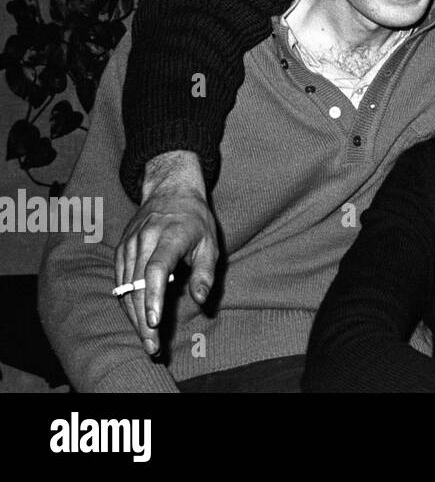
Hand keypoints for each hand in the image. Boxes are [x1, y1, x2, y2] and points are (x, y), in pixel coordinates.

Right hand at [114, 151, 218, 354]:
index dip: (154, 297)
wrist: (170, 191)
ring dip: (134, 317)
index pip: (156, 269)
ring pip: (126, 287)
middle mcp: (145, 240)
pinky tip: (138, 320)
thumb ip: (205, 272)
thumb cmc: (196, 221)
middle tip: (153, 346)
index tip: (155, 322)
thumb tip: (200, 300)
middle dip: (144, 319)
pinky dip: (128, 303)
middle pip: (139, 285)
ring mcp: (129, 245)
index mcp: (170, 236)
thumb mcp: (210, 242)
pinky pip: (121, 282)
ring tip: (147, 341)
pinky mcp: (121, 251)